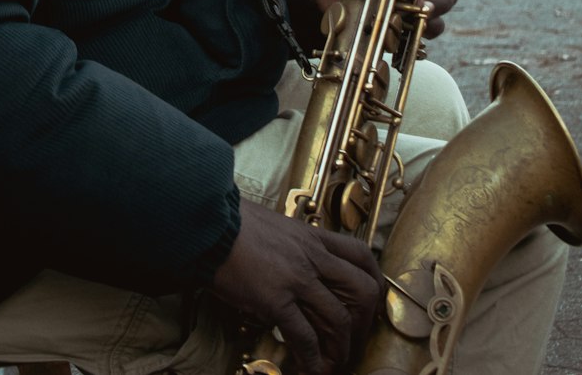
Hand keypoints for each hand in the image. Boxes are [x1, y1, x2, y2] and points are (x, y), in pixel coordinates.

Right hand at [209, 199, 384, 374]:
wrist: (208, 221)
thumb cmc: (233, 222)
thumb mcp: (275, 226)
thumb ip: (292, 244)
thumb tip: (296, 263)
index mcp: (312, 236)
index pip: (360, 255)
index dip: (374, 280)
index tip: (371, 300)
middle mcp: (312, 256)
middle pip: (361, 290)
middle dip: (365, 321)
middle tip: (357, 339)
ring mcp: (296, 278)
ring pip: (339, 318)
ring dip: (342, 347)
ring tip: (336, 362)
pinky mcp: (276, 299)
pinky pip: (305, 336)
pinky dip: (312, 358)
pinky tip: (311, 369)